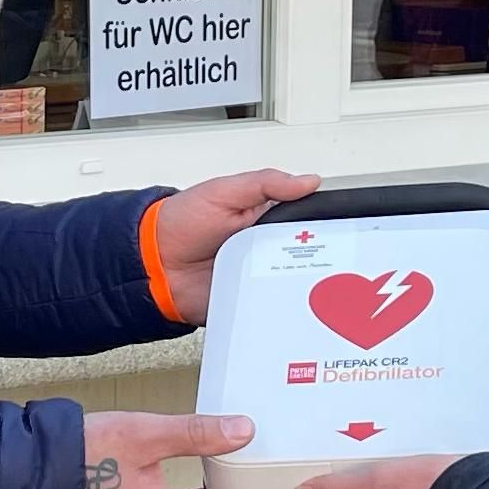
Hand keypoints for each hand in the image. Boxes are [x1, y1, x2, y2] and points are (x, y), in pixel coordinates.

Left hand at [153, 170, 319, 324]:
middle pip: (304, 257)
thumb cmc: (180, 223)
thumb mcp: (224, 192)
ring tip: (306, 282)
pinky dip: (275, 309)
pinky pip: (269, 308)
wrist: (151, 263)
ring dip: (297, 286)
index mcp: (264, 219)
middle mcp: (264, 249)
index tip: (337, 229)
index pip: (304, 222)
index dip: (320, 227)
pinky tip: (283, 305)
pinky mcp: (247, 301)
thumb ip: (265, 184)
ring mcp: (256, 276)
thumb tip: (307, 180)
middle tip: (322, 259)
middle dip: (315, 260)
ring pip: (291, 285)